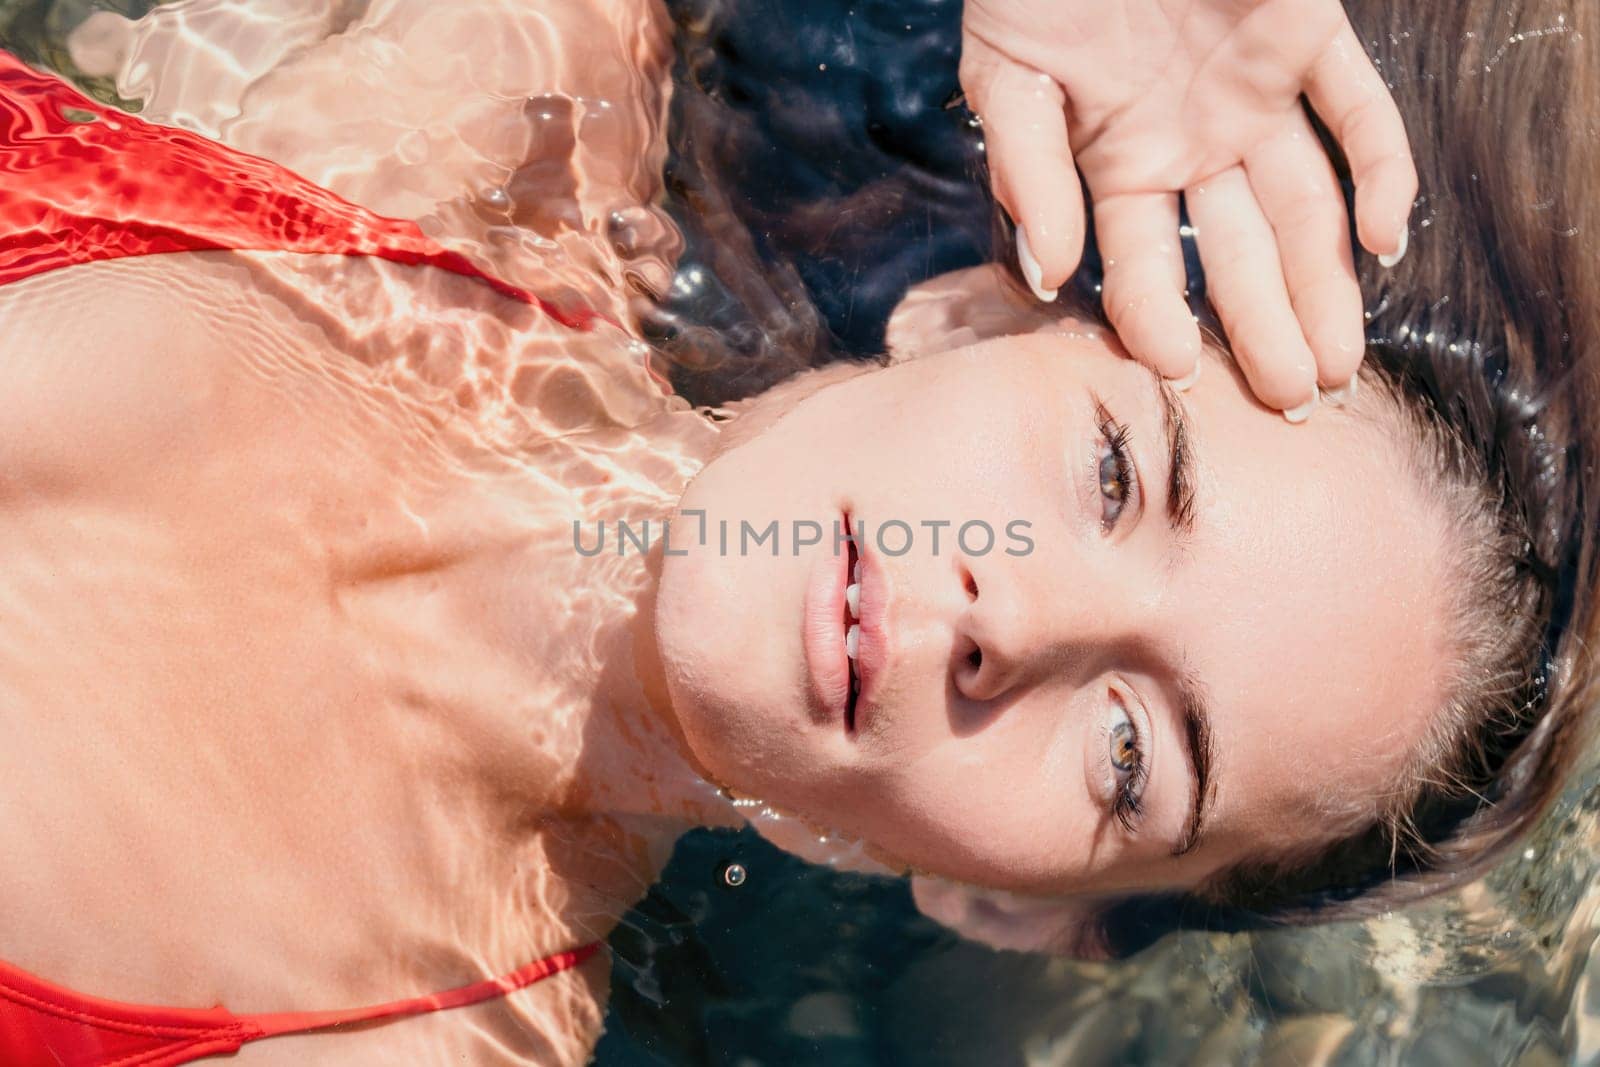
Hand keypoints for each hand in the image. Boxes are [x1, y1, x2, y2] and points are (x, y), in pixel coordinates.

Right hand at [960, 0, 1417, 416]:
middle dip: (1264, 335)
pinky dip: (1384, 172)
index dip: (1156, 322)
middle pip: (1240, 259)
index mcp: (1118, 162)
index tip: (1178, 377)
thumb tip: (1046, 273)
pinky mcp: (1309, 34)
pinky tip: (1386, 242)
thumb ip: (1024, 169)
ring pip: (1307, 211)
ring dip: (1327, 290)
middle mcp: (1193, 145)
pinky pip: (1361, 113)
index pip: (1141, 267)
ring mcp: (1255, 96)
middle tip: (1293, 408)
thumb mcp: (1008, 72)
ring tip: (1338, 366)